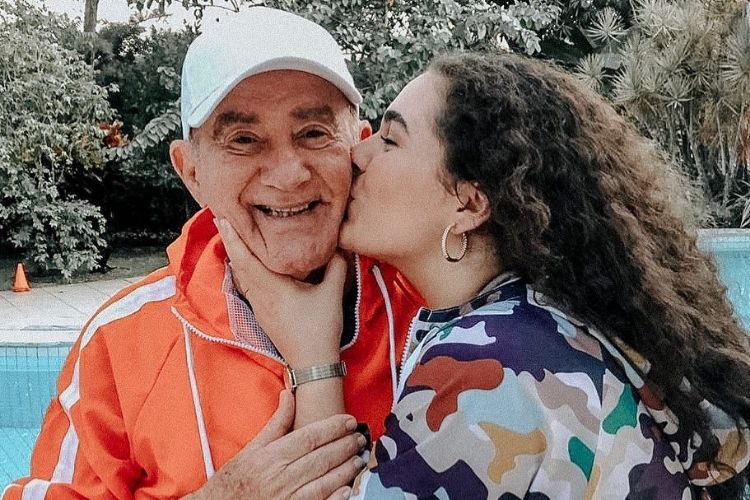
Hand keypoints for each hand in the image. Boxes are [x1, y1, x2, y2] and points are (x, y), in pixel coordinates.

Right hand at [183, 390, 364, 499]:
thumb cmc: (235, 479)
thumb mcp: (252, 448)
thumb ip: (276, 423)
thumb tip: (289, 394)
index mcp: (271, 457)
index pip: (310, 437)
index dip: (333, 427)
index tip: (349, 420)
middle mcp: (281, 477)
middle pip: (321, 458)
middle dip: (345, 446)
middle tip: (360, 437)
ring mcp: (288, 498)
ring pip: (324, 481)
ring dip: (345, 469)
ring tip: (358, 458)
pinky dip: (335, 497)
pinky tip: (348, 488)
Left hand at [215, 218, 346, 367]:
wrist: (312, 363)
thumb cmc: (320, 328)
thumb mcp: (332, 293)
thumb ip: (336, 266)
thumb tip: (337, 246)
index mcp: (272, 287)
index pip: (247, 258)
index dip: (234, 238)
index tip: (223, 218)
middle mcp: (260, 295)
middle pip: (239, 265)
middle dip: (230, 242)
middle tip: (222, 221)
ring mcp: (259, 307)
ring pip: (242, 277)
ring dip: (236, 257)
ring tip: (232, 239)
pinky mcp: (263, 315)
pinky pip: (248, 286)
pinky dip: (243, 271)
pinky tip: (247, 267)